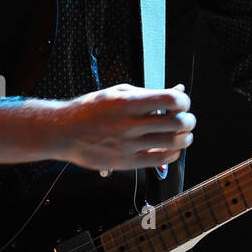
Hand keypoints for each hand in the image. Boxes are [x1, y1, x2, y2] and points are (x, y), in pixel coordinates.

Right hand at [53, 82, 195, 174]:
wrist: (63, 132)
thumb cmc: (90, 109)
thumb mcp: (118, 92)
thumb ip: (148, 93)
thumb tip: (177, 89)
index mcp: (128, 102)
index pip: (170, 99)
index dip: (183, 101)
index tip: (182, 103)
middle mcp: (129, 124)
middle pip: (176, 123)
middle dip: (188, 120)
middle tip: (187, 119)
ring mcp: (128, 145)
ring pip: (172, 143)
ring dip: (185, 137)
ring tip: (183, 134)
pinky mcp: (126, 162)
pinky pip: (161, 160)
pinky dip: (173, 153)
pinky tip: (172, 147)